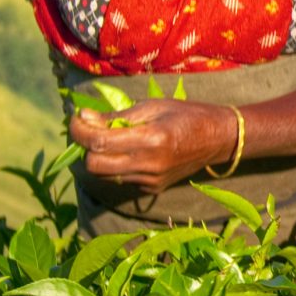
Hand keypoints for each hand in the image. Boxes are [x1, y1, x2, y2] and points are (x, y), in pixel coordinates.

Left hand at [70, 100, 235, 192]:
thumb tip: (84, 117)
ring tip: (111, 138)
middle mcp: (149, 164)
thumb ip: (117, 117)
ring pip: (105, 174)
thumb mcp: (152, 107)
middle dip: (86, 147)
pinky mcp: (152, 189)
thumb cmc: (185, 114)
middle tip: (91, 129)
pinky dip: (116, 165)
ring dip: (100, 156)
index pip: (99, 142)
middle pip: (95, 165)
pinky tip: (129, 151)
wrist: (218, 139)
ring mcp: (150, 180)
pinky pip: (121, 179)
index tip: (77, 118)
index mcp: (151, 139)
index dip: (79, 130)